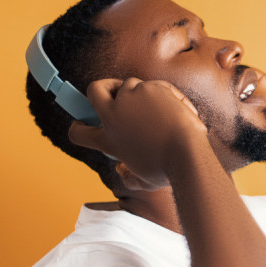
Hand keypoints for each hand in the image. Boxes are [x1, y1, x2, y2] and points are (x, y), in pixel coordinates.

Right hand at [68, 78, 205, 188]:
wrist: (188, 154)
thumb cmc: (168, 170)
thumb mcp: (143, 182)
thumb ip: (128, 177)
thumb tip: (120, 168)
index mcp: (108, 140)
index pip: (78, 132)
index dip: (78, 127)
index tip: (81, 123)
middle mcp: (115, 115)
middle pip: (94, 90)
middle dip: (102, 87)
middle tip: (113, 92)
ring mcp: (132, 97)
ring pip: (130, 84)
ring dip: (139, 92)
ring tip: (157, 108)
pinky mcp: (151, 88)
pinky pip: (154, 85)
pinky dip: (163, 93)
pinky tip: (175, 108)